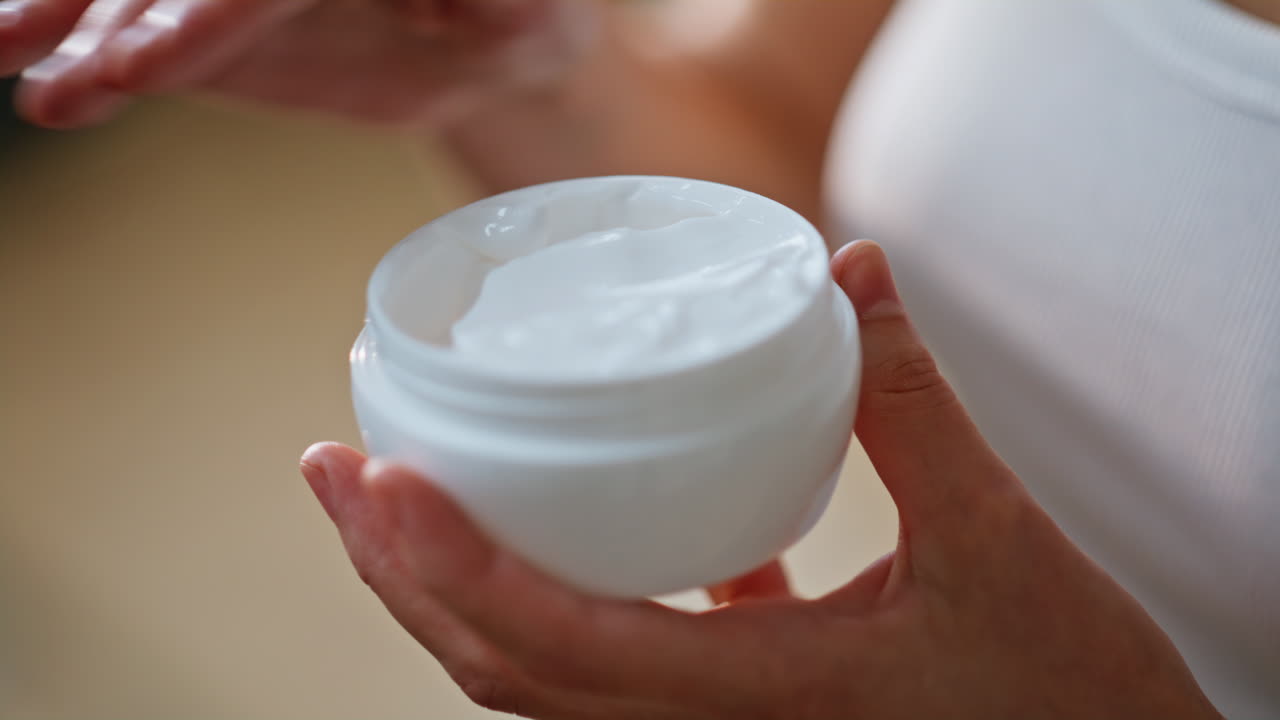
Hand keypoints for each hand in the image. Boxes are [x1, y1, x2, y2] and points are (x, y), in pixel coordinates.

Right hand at [1, 0, 591, 127]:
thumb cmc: (517, 11)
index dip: (212, 11)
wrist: (495, 36)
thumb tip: (436, 18)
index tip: (157, 58)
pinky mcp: (220, 21)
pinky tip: (59, 95)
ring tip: (15, 58)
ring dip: (73, 27)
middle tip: (30, 40)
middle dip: (105, 4)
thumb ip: (468, 10)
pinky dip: (104, 68)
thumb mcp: (509, 12)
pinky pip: (152, 38)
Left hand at [297, 240, 1221, 718]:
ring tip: (397, 498)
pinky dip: (562, 590)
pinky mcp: (745, 698)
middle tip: (337, 467)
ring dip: (455, 586)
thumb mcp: (999, 541)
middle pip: (508, 669)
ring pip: (545, 669)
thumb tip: (848, 276)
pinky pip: (623, 649)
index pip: (562, 647)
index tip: (381, 476)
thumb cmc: (1067, 693)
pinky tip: (572, 524)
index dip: (454, 566)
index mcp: (760, 701)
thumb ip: (915, 408)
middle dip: (402, 575)